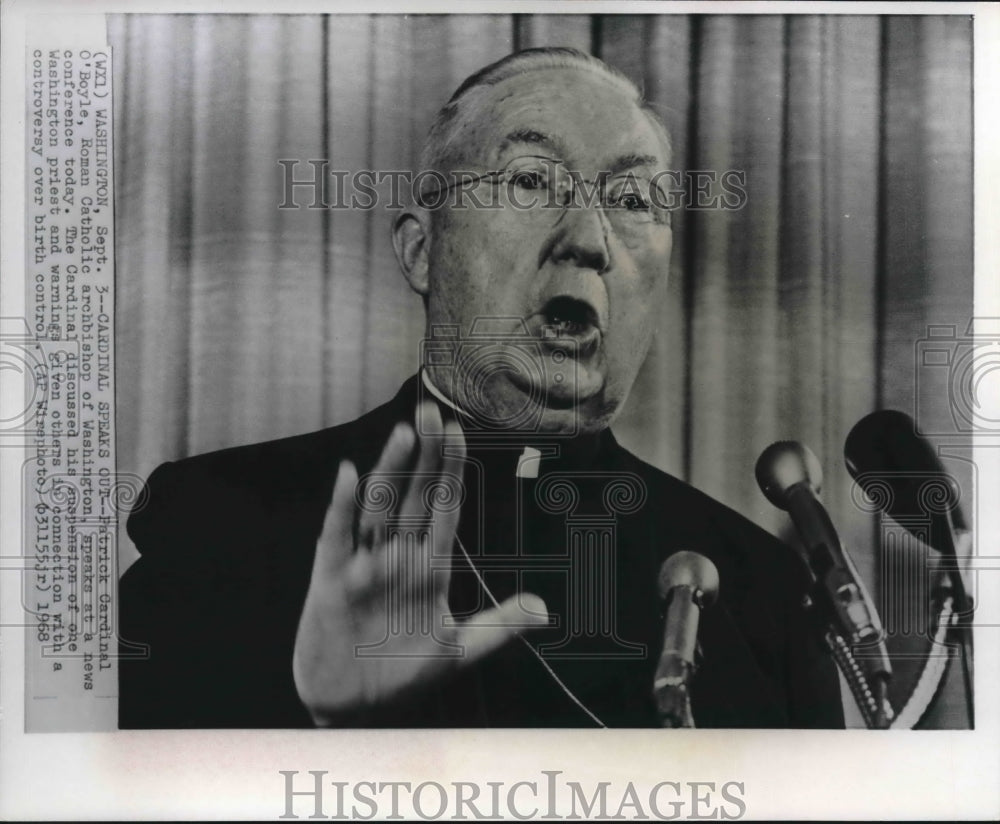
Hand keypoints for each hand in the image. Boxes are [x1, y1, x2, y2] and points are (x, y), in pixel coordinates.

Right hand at [292, 402, 547, 724]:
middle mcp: (397, 556)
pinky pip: (337, 535)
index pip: (444, 508)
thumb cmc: (402, 675)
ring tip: (405, 435)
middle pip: (413, 495)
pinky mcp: (332, 578)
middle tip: (432, 413)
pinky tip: (349, 475)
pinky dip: (341, 506)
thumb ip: (498, 627)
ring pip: (379, 507)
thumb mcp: (456, 650)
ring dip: (390, 472)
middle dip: (424, 456)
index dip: (451, 470)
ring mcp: (363, 564)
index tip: (458, 433)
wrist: (353, 710)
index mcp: (428, 566)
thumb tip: (545, 608)